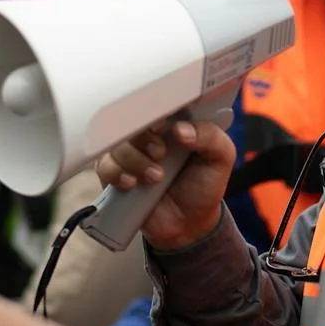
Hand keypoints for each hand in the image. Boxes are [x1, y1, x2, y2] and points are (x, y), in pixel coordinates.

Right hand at [93, 119, 233, 249]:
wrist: (189, 223)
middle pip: (130, 120)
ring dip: (135, 160)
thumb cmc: (204, 185)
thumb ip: (210, 137)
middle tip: (161, 153)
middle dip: (144, 137)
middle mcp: (148, 134)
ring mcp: (130, 153)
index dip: (155, 108)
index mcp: (173, 122)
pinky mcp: (115, 173)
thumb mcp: (221, 158)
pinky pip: (104, 165)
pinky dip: (117, 172)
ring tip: (156, 177)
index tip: (162, 122)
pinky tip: (132, 183)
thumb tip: (181, 129)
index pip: (157, 102)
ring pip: (116, 143)